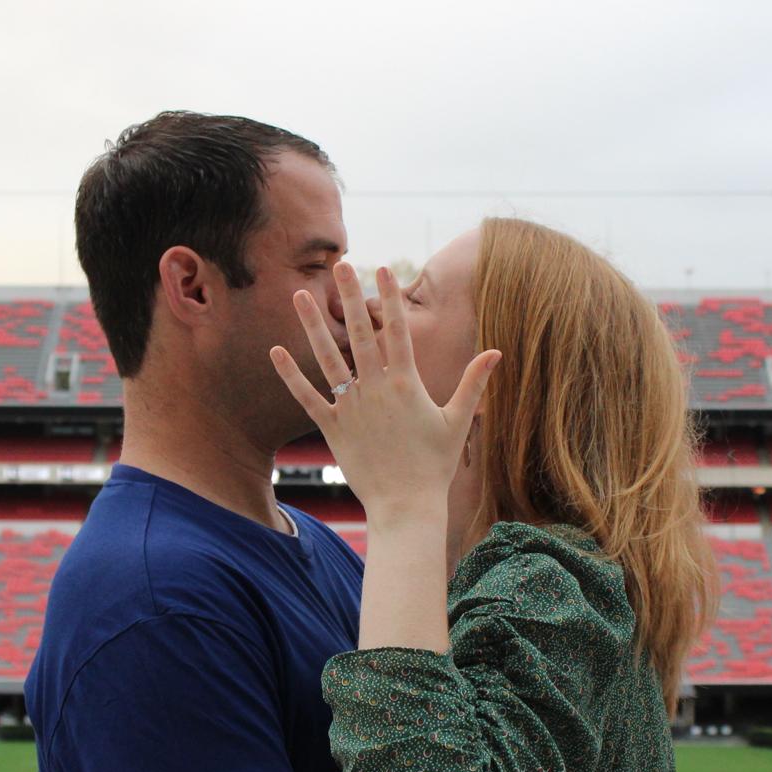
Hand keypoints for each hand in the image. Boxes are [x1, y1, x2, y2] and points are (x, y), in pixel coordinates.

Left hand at [271, 262, 497, 518]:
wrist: (406, 506)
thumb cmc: (435, 466)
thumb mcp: (458, 421)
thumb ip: (473, 382)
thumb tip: (496, 351)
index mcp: (406, 383)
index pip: (397, 330)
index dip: (389, 298)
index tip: (381, 268)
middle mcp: (375, 390)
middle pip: (359, 334)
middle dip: (349, 297)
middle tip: (339, 265)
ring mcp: (351, 408)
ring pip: (328, 358)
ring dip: (312, 325)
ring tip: (301, 295)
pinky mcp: (332, 428)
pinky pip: (307, 397)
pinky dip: (291, 376)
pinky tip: (275, 351)